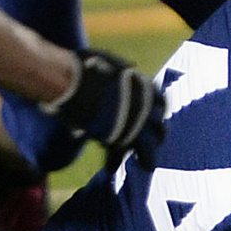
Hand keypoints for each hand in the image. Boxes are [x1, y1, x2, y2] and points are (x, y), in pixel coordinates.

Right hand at [40, 49, 165, 168]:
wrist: (69, 79)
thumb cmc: (86, 67)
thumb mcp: (113, 62)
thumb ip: (124, 69)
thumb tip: (132, 66)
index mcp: (145, 87)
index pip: (161, 102)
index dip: (159, 110)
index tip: (158, 115)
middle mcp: (144, 108)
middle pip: (159, 127)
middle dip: (158, 135)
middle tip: (156, 141)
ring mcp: (130, 125)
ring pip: (147, 147)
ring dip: (147, 157)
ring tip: (146, 165)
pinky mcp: (112, 138)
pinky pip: (118, 154)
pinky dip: (114, 161)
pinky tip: (111, 168)